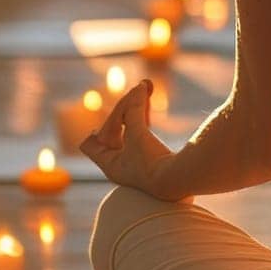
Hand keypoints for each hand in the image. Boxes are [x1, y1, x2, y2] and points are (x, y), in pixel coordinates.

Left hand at [80, 79, 183, 199]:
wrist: (180, 182)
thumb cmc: (152, 162)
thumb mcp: (138, 133)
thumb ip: (134, 110)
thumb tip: (138, 87)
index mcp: (109, 165)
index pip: (90, 144)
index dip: (97, 128)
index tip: (113, 117)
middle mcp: (121, 166)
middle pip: (113, 132)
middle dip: (123, 110)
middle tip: (138, 89)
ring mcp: (137, 165)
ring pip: (131, 131)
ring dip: (136, 110)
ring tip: (146, 87)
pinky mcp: (154, 161)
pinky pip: (144, 134)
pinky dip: (145, 120)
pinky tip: (148, 105)